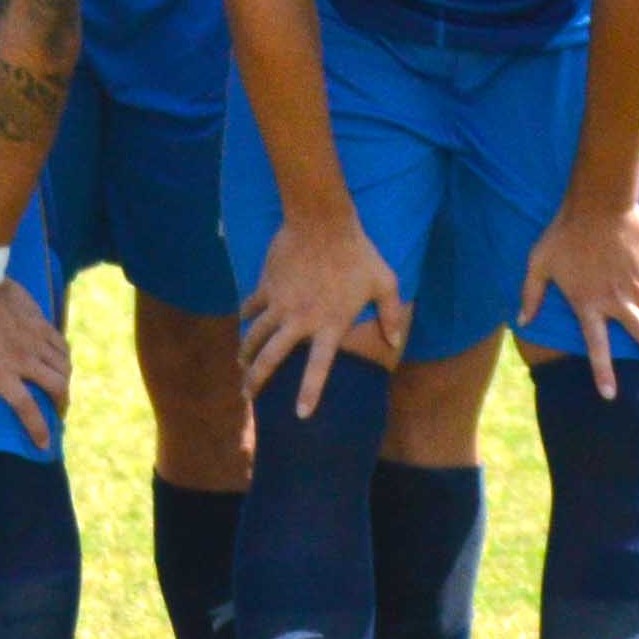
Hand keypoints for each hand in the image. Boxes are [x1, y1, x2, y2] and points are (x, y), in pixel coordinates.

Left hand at [0, 275, 70, 446]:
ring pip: (63, 365)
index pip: (27, 408)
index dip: (38, 429)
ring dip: (65, 378)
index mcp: (2, 373)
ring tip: (61, 384)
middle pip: (56, 387)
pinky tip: (60, 356)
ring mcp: (35, 339)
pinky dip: (64, 354)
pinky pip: (61, 342)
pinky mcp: (40, 321)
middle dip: (62, 402)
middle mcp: (25, 360)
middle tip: (58, 408)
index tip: (45, 445)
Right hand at [239, 212, 407, 417]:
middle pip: (271, 358)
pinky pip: (251, 306)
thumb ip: (390, 315)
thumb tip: (396, 340)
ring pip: (254, 336)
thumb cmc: (358, 253)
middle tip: (248, 397)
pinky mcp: (267, 285)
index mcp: (330, 325)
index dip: (309, 393)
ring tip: (241, 367)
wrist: (322, 222)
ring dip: (246, 354)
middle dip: (257, 381)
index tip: (301, 416)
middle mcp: (300, 320)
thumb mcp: (384, 283)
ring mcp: (280, 303)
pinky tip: (243, 323)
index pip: (318, 368)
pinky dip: (246, 316)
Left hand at [516, 202, 638, 399]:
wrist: (597, 203)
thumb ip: (531, 294)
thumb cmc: (563, 232)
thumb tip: (522, 320)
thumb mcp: (538, 262)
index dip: (603, 372)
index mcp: (588, 303)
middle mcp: (617, 300)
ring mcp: (638, 285)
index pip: (597, 346)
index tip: (611, 396)